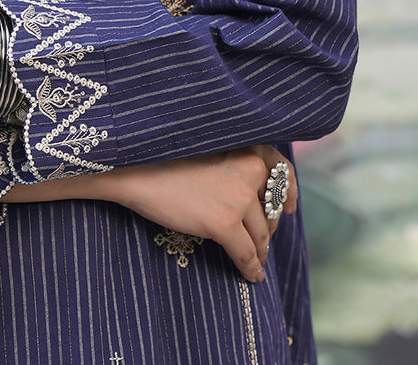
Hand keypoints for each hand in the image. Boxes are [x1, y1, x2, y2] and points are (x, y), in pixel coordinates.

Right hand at [2, 145, 296, 282]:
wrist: (132, 168)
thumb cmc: (160, 155)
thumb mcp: (204, 147)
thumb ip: (230, 162)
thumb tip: (248, 192)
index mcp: (244, 147)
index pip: (281, 169)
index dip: (289, 191)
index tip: (290, 207)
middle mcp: (248, 170)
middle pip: (270, 208)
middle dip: (267, 225)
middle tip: (261, 238)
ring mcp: (238, 198)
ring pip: (260, 234)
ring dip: (259, 250)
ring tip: (254, 260)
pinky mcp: (224, 223)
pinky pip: (247, 253)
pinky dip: (251, 267)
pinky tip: (251, 276)